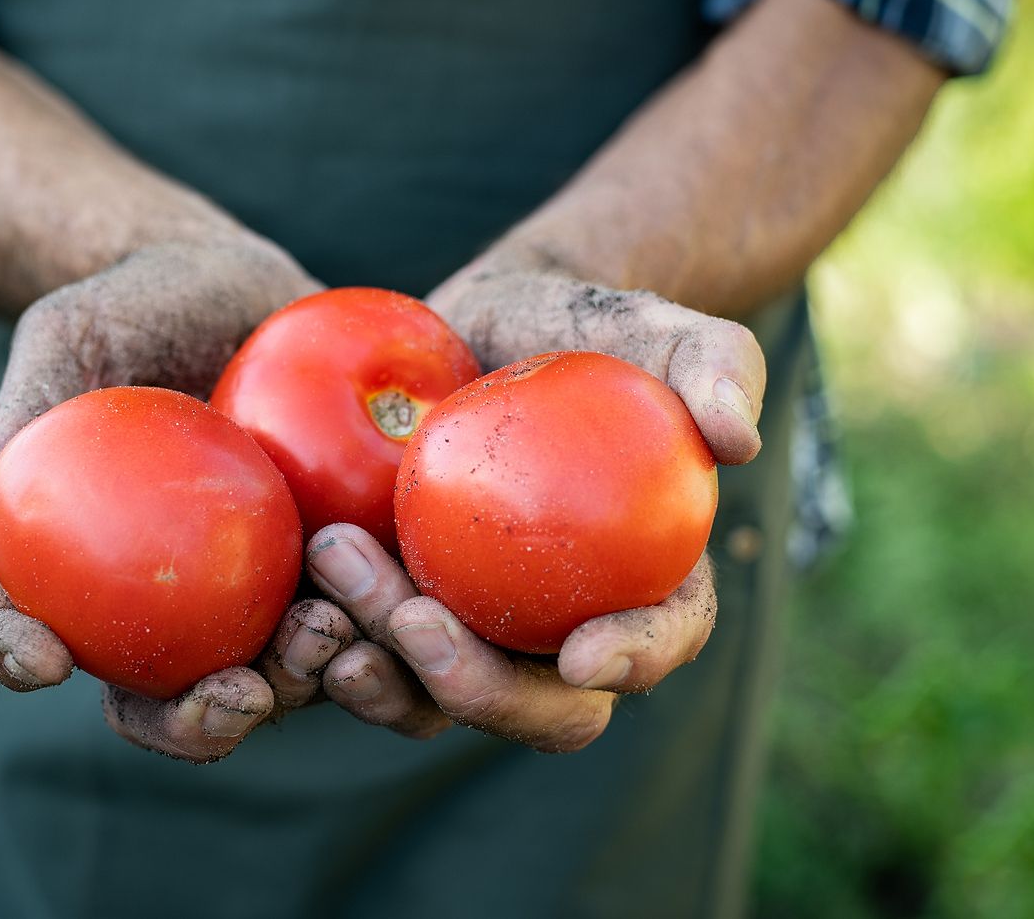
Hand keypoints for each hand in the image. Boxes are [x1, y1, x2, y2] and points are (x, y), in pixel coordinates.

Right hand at [0, 236, 346, 761]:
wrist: (236, 279)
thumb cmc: (132, 306)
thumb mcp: (68, 340)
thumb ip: (18, 417)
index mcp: (70, 567)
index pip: (22, 627)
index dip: (16, 656)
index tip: (42, 658)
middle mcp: (154, 603)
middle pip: (157, 700)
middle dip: (193, 724)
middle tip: (234, 693)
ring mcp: (244, 595)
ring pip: (264, 678)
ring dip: (296, 683)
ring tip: (325, 632)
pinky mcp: (326, 568)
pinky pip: (349, 617)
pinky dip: (369, 627)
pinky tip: (393, 603)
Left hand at [301, 269, 763, 750]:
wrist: (472, 331)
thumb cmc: (576, 332)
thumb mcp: (648, 325)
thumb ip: (712, 364)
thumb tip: (738, 440)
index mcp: (644, 585)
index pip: (660, 640)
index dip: (633, 662)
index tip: (584, 653)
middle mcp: (557, 634)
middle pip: (539, 708)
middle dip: (480, 689)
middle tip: (416, 622)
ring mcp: (470, 635)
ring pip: (435, 700)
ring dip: (384, 670)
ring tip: (333, 592)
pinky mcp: (391, 619)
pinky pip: (362, 658)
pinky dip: (326, 650)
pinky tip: (295, 604)